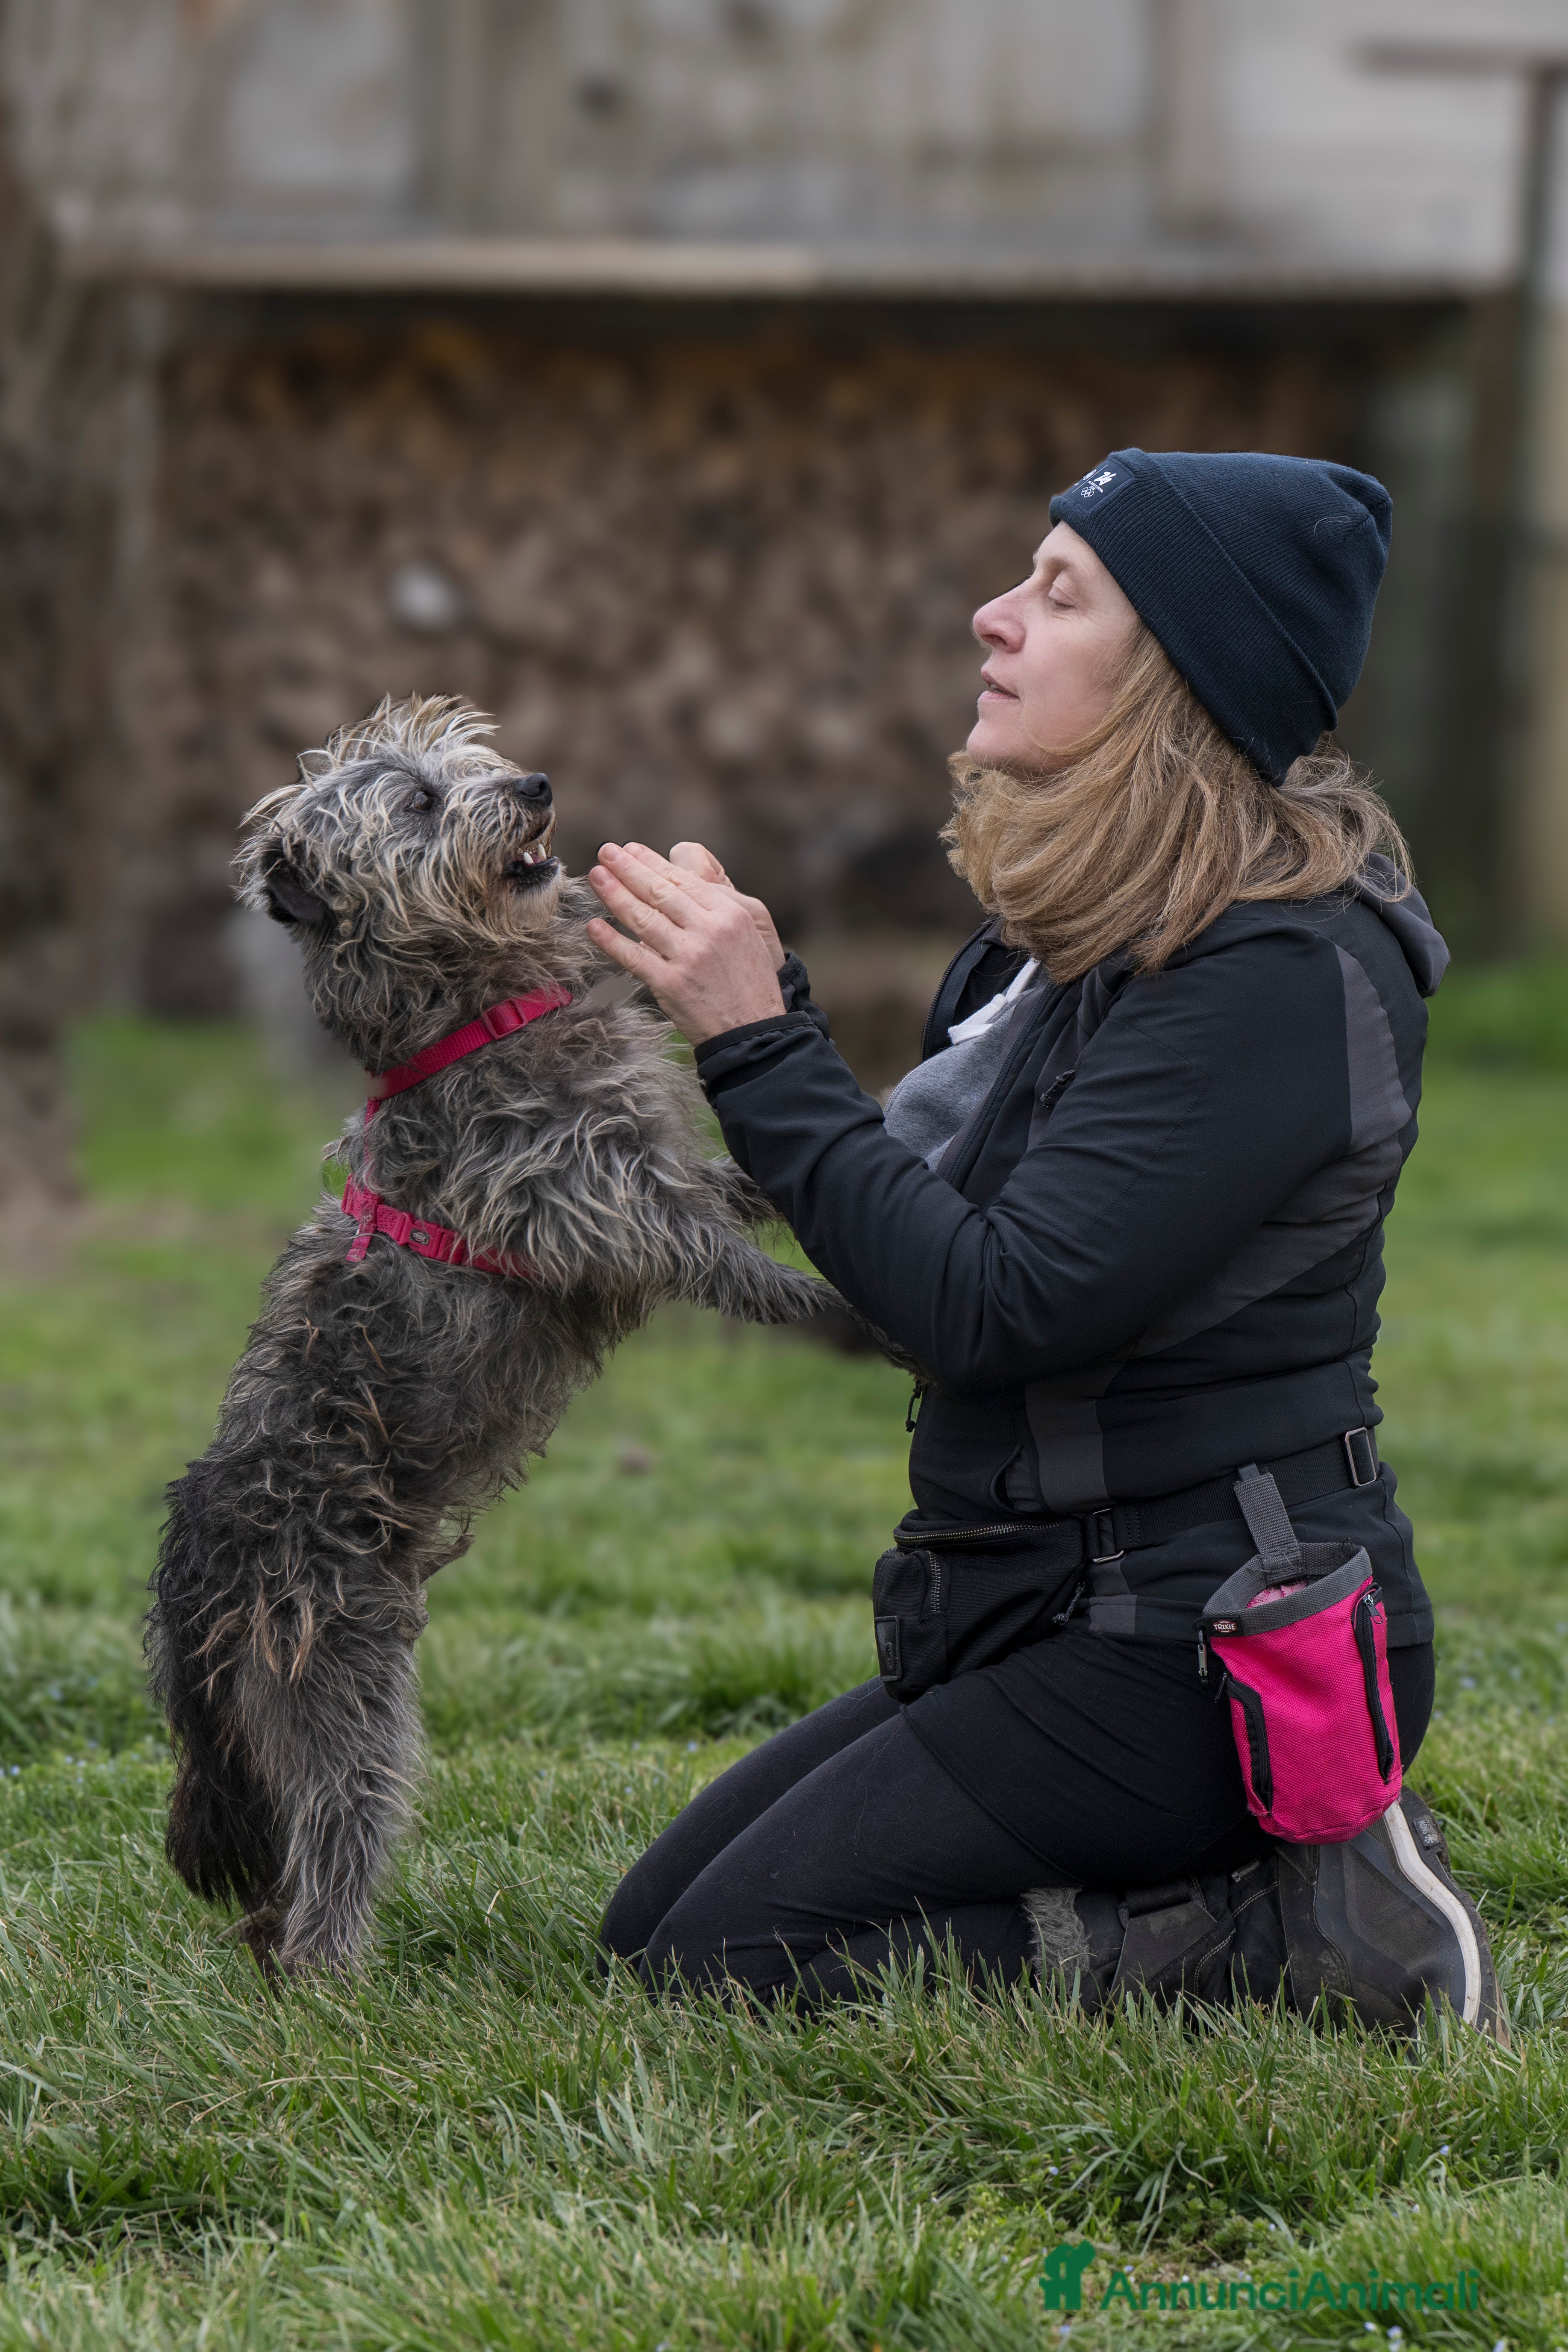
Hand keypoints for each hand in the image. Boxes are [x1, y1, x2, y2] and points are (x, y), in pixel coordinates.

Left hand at [586, 841, 786, 1044]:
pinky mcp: (671, 984)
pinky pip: (633, 956)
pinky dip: (611, 940)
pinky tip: (595, 926)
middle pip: (659, 892)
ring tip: (596, 877)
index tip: (630, 850)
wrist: (754, 1031)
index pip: (682, 881)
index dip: (651, 863)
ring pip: (643, 919)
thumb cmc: (749, 983)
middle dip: (628, 869)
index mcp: (728, 914)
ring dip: (614, 895)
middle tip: (606, 852)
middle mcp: (708, 930)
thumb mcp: (748, 934)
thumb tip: (676, 886)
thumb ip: (714, 909)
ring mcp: (688, 957)